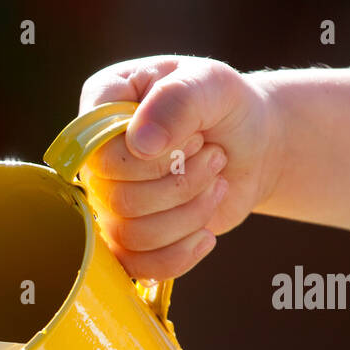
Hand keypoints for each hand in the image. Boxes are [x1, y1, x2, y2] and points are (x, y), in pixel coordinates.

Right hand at [78, 55, 283, 278]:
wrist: (253, 146)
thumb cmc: (226, 106)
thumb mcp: (212, 84)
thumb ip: (176, 100)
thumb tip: (139, 145)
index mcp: (102, 108)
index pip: (97, 151)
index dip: (149, 159)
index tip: (194, 136)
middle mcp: (96, 159)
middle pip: (116, 198)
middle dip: (181, 184)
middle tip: (213, 157)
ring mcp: (109, 202)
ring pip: (130, 234)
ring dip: (189, 215)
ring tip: (216, 185)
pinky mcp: (129, 239)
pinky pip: (137, 266)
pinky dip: (179, 254)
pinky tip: (205, 233)